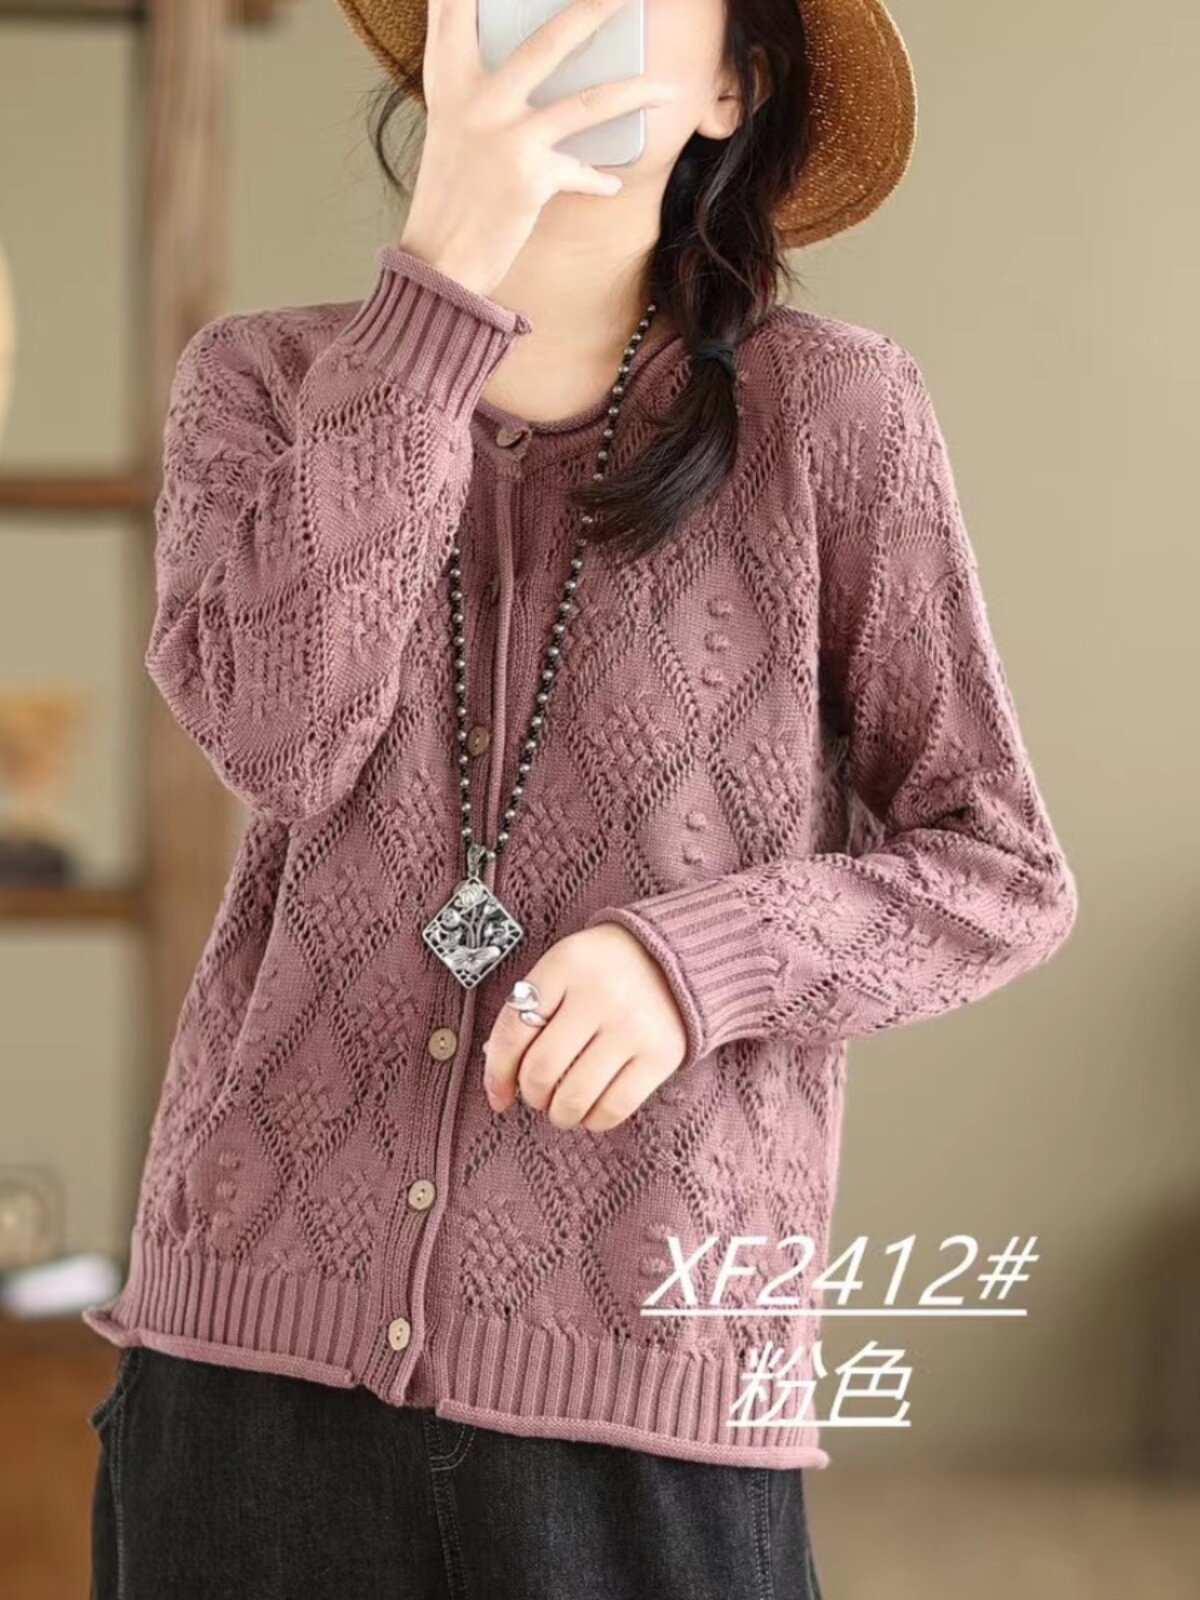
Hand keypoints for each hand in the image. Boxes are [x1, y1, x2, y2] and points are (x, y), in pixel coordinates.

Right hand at [399, 0, 682, 297]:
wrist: (437, 260)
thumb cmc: (448, 195)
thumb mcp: (451, 128)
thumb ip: (478, 90)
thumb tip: (528, 68)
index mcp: (450, 81)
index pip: (456, 9)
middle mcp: (477, 100)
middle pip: (550, 39)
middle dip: (596, 11)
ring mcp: (506, 136)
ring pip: (587, 104)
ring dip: (635, 94)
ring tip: (669, 89)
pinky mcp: (530, 177)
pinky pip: (581, 173)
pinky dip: (598, 181)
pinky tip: (612, 182)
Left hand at [481, 923, 688, 1131]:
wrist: (674, 956)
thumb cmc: (603, 969)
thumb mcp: (562, 968)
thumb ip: (530, 1010)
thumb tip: (499, 1075)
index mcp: (565, 965)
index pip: (513, 1032)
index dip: (496, 1073)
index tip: (498, 1096)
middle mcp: (599, 994)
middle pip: (540, 1070)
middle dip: (530, 1094)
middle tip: (537, 1094)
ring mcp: (633, 1026)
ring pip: (574, 1097)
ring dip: (558, 1113)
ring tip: (561, 1106)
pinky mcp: (661, 1055)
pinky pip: (614, 1108)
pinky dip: (593, 1120)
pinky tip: (590, 1110)